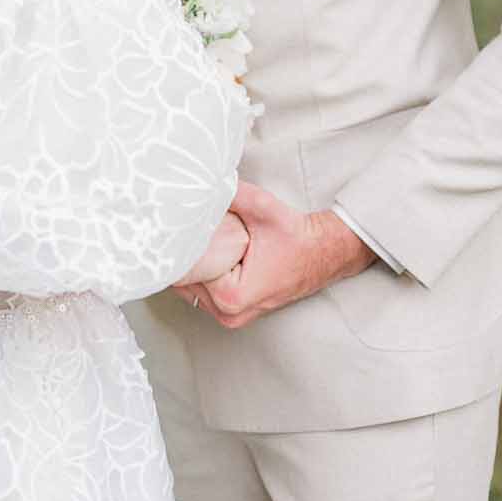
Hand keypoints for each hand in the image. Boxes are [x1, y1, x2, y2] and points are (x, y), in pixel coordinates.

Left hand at [170, 180, 377, 328]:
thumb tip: (201, 183)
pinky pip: (206, 292)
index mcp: (231, 296)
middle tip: (184, 228)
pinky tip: (207, 252)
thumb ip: (229, 193)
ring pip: (193, 289)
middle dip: (184, 255)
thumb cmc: (298, 236)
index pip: (184, 271)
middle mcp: (229, 313)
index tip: (176, 227)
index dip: (180, 246)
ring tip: (198, 238)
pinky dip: (203, 273)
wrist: (325, 251)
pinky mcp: (236, 311)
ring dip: (193, 265)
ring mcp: (232, 317)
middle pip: (185, 282)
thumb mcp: (262, 207)